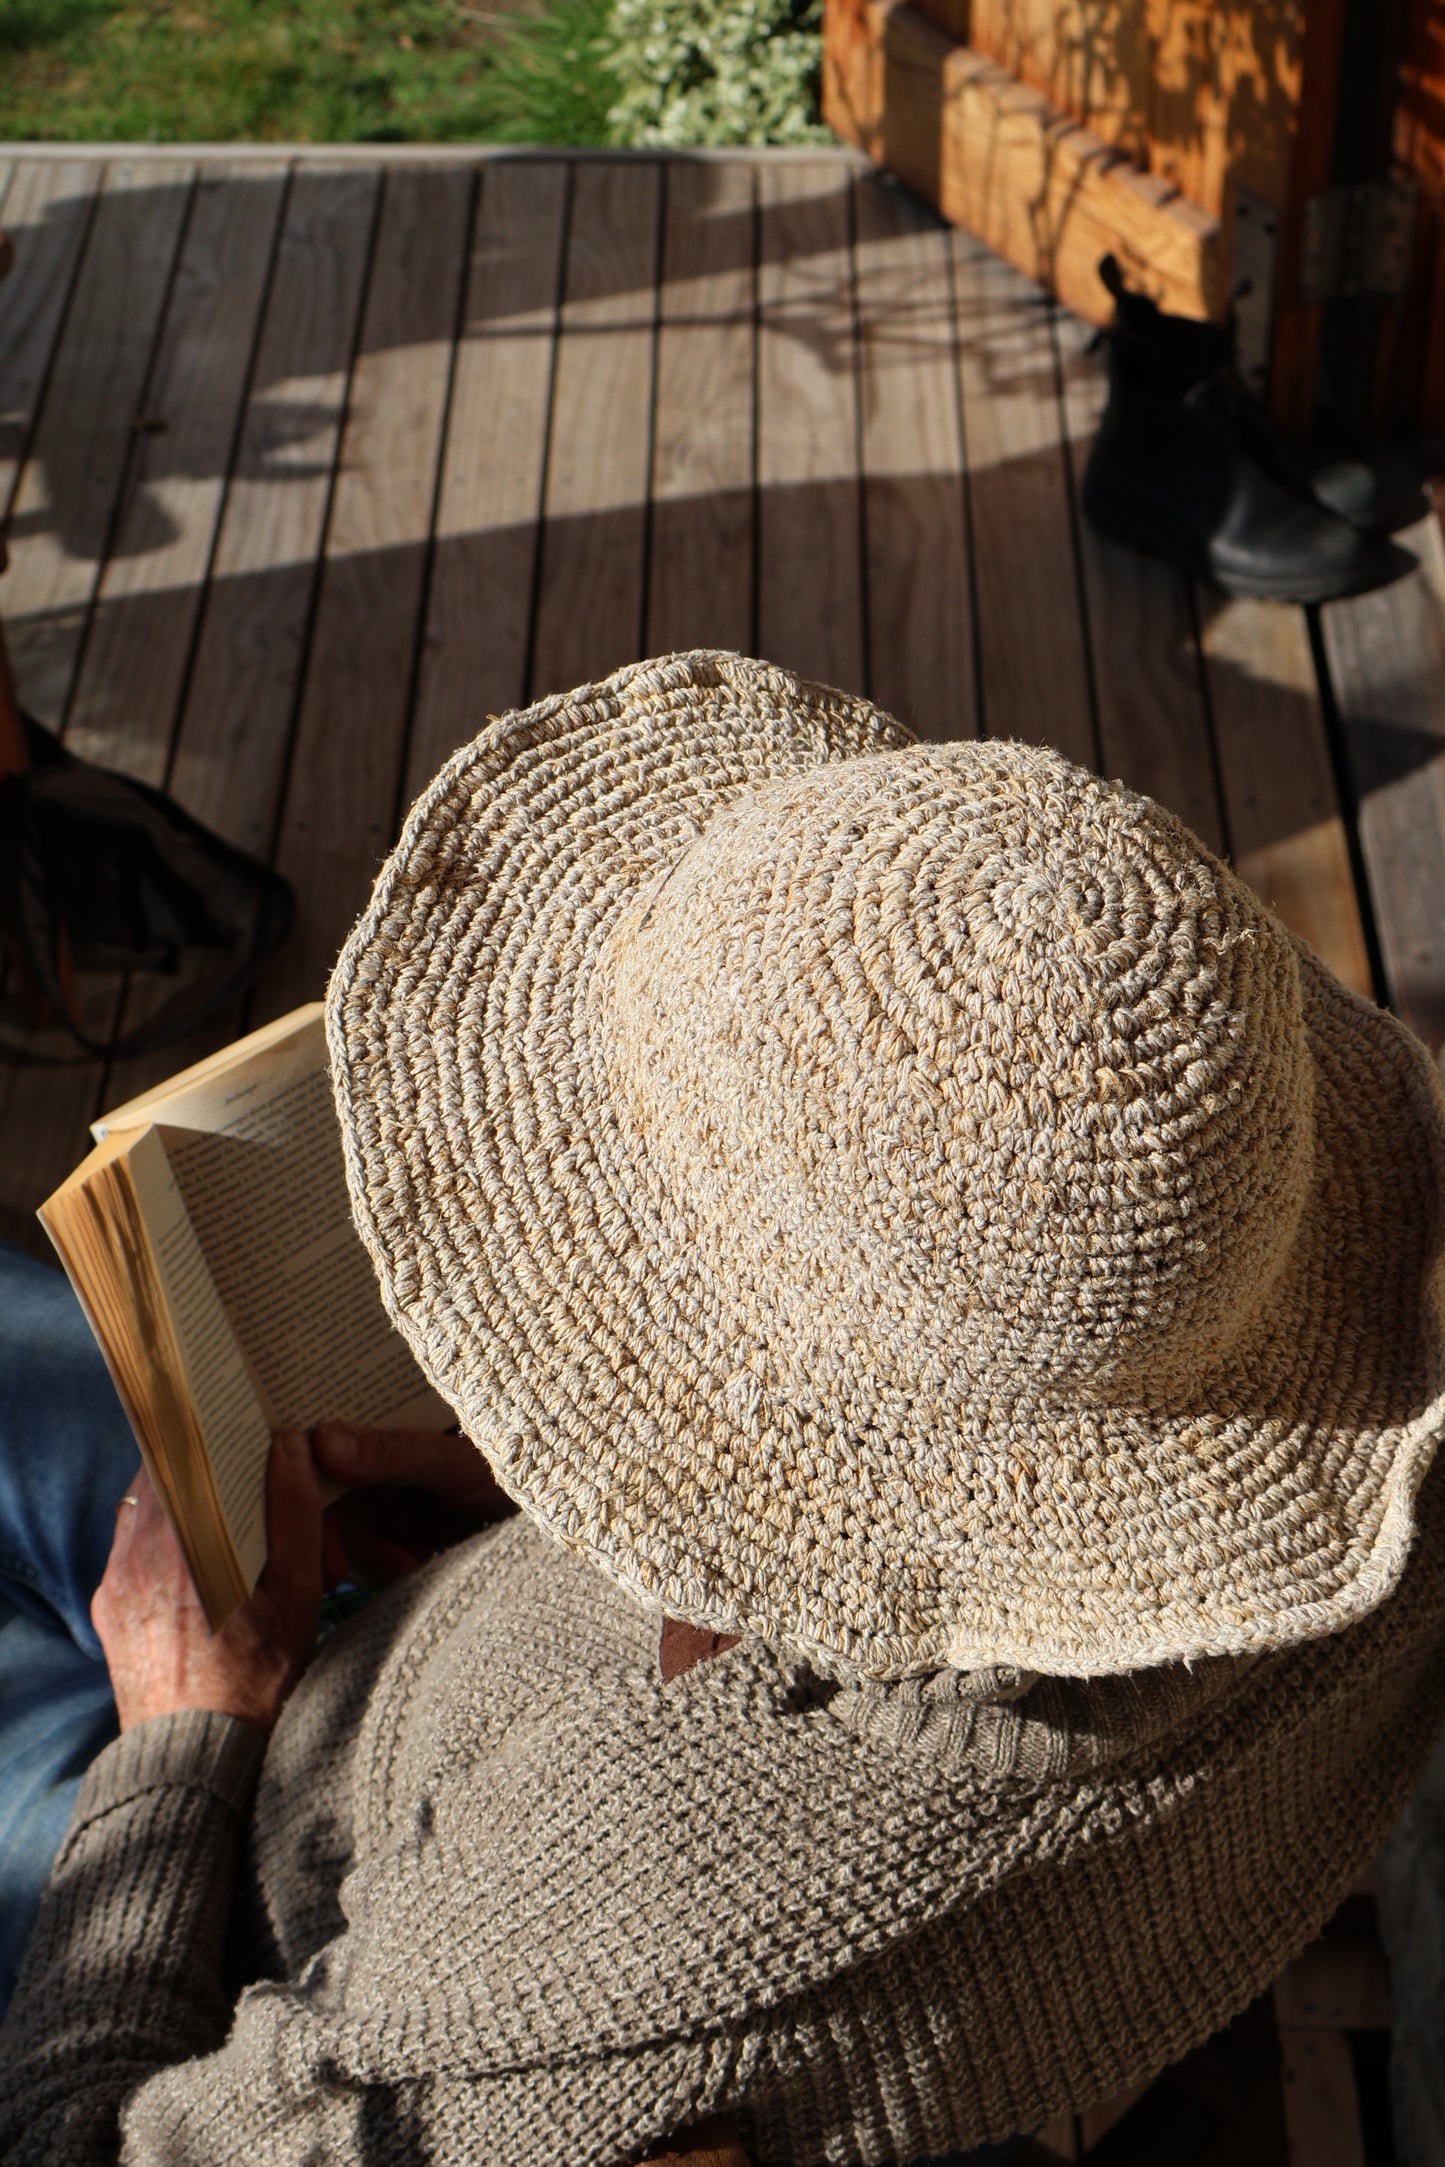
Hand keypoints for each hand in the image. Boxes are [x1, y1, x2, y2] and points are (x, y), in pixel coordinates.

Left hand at [92, 1430, 321, 1735]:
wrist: (197, 1766)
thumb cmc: (257, 1685)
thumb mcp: (295, 1593)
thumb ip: (293, 1512)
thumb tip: (289, 1444)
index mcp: (181, 1542)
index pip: (180, 1451)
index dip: (208, 1429)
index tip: (238, 1419)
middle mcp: (134, 1556)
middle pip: (161, 1479)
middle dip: (201, 1468)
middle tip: (242, 1465)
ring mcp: (114, 1585)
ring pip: (145, 1515)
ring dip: (182, 1506)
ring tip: (228, 1516)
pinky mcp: (107, 1612)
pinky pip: (131, 1554)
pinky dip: (164, 1544)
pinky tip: (203, 1563)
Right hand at [311, 1423, 517, 1589]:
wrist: (567, 1521)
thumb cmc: (520, 1471)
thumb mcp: (457, 1461)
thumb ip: (392, 1452)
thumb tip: (322, 1439)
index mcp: (396, 1430)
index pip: (330, 1447)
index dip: (305, 1480)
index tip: (293, 1515)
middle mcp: (390, 1466)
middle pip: (333, 1501)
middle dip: (334, 1536)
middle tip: (334, 1571)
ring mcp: (400, 1506)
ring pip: (353, 1538)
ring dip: (372, 1558)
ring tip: (409, 1563)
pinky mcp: (413, 1542)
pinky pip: (380, 1561)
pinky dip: (393, 1570)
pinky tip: (419, 1569)